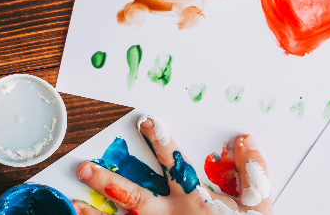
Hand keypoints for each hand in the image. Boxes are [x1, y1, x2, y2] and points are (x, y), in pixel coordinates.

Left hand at [72, 115, 272, 214]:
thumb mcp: (258, 204)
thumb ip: (251, 171)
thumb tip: (244, 141)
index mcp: (196, 201)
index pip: (174, 166)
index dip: (160, 142)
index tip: (145, 123)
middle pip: (135, 197)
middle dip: (109, 181)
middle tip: (85, 168)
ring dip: (95, 213)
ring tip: (71, 203)